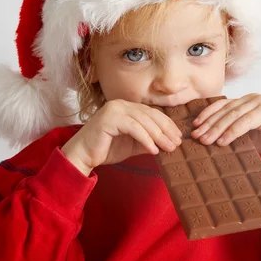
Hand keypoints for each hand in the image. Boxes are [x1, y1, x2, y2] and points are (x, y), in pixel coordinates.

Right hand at [61, 100, 181, 175]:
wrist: (82, 156)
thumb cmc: (105, 150)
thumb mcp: (132, 145)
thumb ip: (147, 141)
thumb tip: (168, 143)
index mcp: (126, 107)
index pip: (152, 113)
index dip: (167, 124)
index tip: (178, 137)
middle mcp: (120, 104)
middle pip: (150, 115)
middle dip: (166, 130)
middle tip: (177, 143)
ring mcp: (114, 109)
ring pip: (144, 121)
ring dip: (159, 136)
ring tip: (169, 148)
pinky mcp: (109, 119)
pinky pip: (134, 128)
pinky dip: (146, 139)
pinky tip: (154, 150)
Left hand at [191, 94, 260, 165]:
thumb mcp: (246, 135)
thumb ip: (231, 130)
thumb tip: (206, 137)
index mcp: (246, 101)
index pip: (222, 104)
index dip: (207, 114)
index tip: (194, 126)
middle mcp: (253, 98)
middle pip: (225, 110)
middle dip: (209, 123)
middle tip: (196, 136)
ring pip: (233, 115)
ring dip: (217, 128)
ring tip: (206, 141)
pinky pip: (245, 122)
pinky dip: (232, 132)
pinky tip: (222, 141)